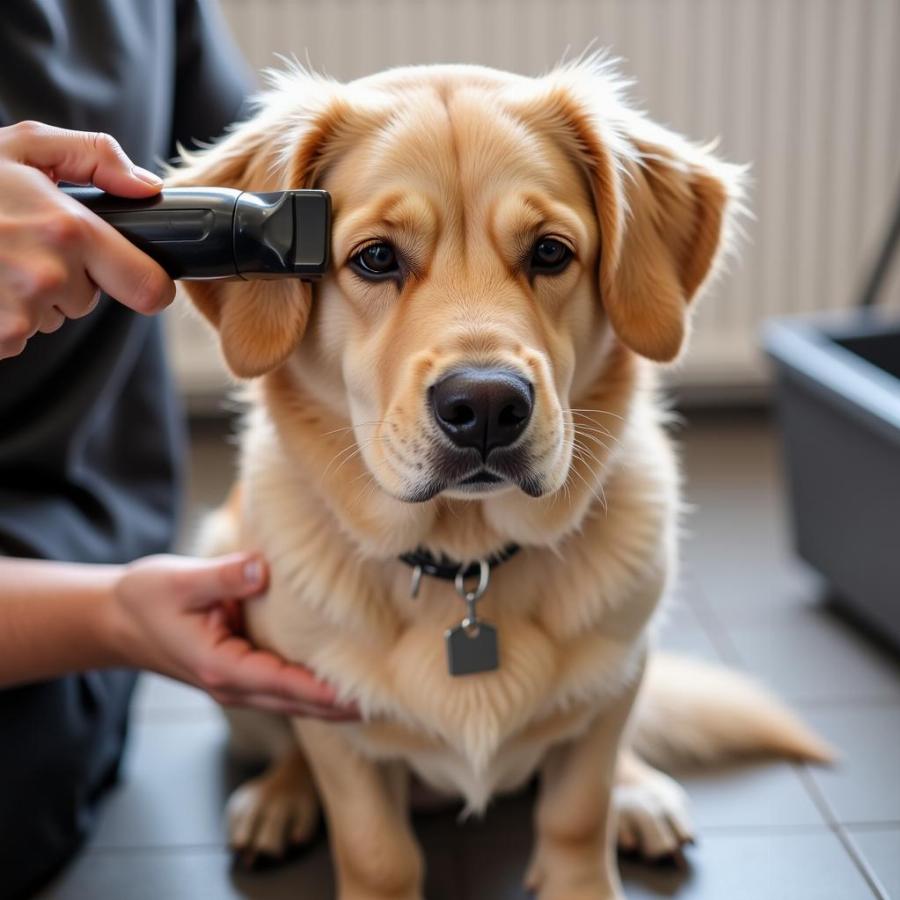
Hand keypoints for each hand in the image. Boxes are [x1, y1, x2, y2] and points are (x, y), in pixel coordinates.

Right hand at [0, 120, 175, 358]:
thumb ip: (95, 156)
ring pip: (55, 317)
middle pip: (93, 300)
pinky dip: (4, 317)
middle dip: (72, 278)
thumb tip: (147, 187)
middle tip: (26, 245)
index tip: (131, 273)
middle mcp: (52, 278)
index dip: (145, 282)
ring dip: (34, 296)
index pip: (150, 288)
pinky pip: (19, 335)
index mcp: (71, 232)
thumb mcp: (21, 147)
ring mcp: (20, 314)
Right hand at [110, 553, 357, 720]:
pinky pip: (282, 690)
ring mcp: (235, 684)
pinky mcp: (238, 674)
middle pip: (296, 703)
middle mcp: (232, 684)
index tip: (360, 694)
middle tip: (387, 704)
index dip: (321, 690)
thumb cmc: (145, 599)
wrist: (116, 621)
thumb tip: (262, 570)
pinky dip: (312, 692)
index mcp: (220, 665)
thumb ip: (222, 576)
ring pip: (292, 702)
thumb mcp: (179, 581)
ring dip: (330, 705)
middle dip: (339, 707)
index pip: (281, 683)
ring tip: (376, 701)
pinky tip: (339, 686)